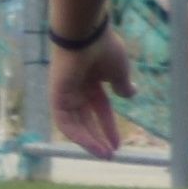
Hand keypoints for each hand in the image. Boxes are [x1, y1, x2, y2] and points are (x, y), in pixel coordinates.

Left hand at [46, 27, 131, 159]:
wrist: (85, 33)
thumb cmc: (103, 47)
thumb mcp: (119, 71)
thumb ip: (123, 85)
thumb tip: (130, 94)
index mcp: (91, 80)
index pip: (100, 109)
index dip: (109, 126)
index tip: (119, 144)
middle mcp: (76, 88)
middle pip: (87, 119)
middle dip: (98, 137)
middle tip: (110, 155)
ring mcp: (65, 93)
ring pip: (76, 124)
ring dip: (89, 140)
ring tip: (104, 154)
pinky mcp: (57, 97)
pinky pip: (66, 122)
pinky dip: (78, 135)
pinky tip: (92, 145)